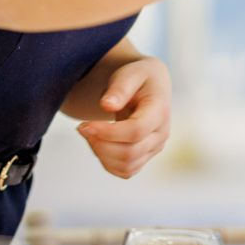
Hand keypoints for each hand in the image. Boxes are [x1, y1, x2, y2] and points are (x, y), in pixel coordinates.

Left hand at [77, 56, 170, 179]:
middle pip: (129, 153)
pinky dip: (107, 162)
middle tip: (82, 127)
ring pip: (126, 166)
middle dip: (100, 143)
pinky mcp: (145, 157)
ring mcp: (155, 148)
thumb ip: (119, 88)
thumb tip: (106, 106)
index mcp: (160, 110)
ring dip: (101, 153)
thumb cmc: (138, 77)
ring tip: (90, 132)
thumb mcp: (130, 74)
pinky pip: (125, 171)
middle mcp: (161, 133)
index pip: (136, 131)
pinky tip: (98, 142)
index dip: (108, 132)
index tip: (84, 124)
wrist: (150, 86)